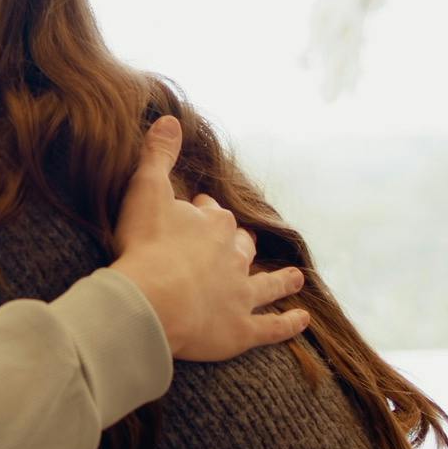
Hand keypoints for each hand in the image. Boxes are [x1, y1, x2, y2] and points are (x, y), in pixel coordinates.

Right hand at [107, 115, 310, 361]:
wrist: (152, 299)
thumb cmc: (145, 244)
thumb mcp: (145, 189)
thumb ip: (158, 154)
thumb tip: (171, 119)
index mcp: (214, 224)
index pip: (213, 213)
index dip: (203, 212)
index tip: (197, 211)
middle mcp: (234, 257)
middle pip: (241, 245)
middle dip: (240, 243)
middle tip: (240, 243)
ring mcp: (240, 295)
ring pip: (267, 284)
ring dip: (281, 280)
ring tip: (295, 278)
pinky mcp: (240, 330)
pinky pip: (270, 327)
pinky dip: (288, 324)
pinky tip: (302, 320)